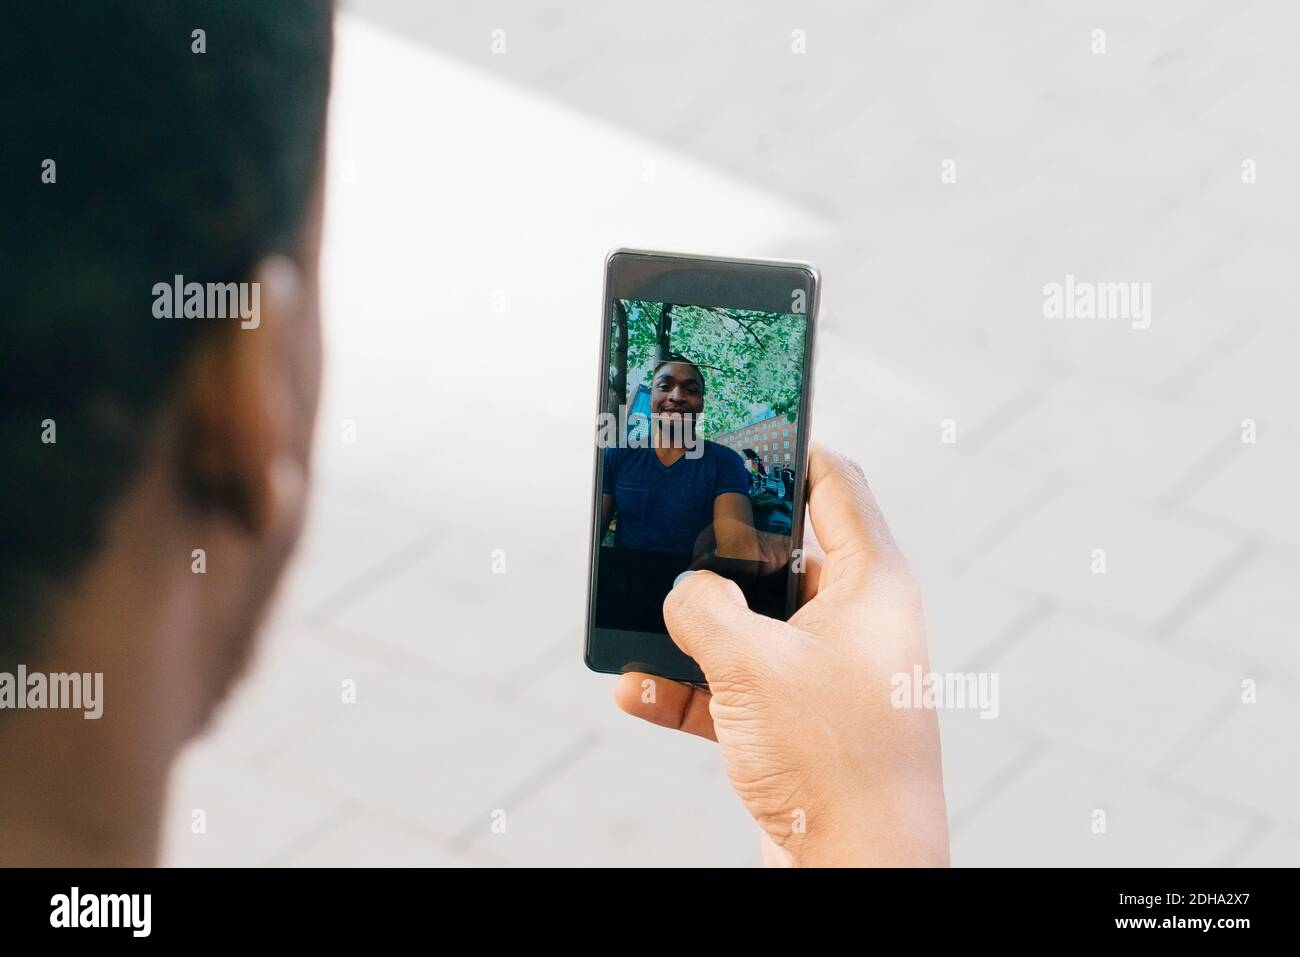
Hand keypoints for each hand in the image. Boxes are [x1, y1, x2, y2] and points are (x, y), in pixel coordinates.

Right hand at [614, 444, 948, 865]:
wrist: (853, 868)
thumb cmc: (831, 756)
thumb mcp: (751, 662)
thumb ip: (704, 608)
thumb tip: (683, 593)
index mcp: (870, 581)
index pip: (835, 484)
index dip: (788, 450)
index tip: (740, 432)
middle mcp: (856, 620)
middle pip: (781, 555)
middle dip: (717, 550)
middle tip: (669, 527)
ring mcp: (828, 672)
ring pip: (751, 625)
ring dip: (693, 628)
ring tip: (640, 617)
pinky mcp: (799, 722)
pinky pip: (736, 687)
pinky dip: (691, 688)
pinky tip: (638, 691)